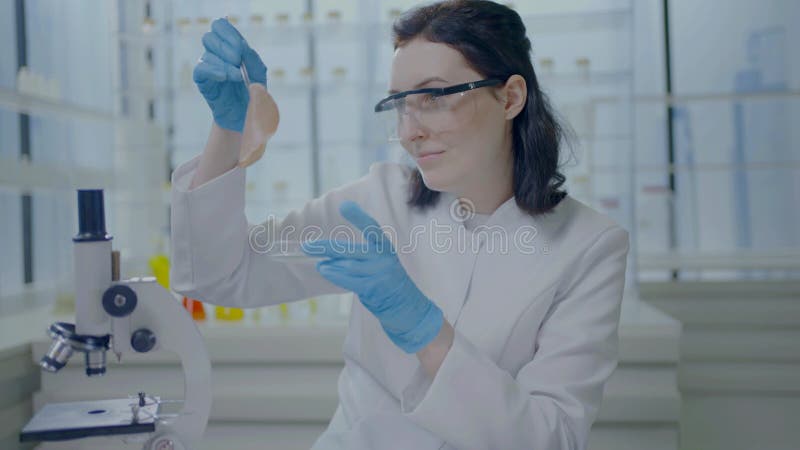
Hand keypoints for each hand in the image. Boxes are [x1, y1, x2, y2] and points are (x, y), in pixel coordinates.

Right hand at [193, 18, 266, 132]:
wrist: (247, 117)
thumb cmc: (253, 94)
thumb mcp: (259, 75)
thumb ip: (252, 58)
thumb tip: (242, 45)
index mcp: (230, 47)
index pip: (221, 27)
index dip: (228, 32)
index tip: (240, 46)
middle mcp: (217, 55)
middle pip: (210, 36)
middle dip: (226, 47)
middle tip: (238, 61)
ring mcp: (209, 67)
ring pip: (207, 53)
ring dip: (224, 62)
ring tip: (236, 76)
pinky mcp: (203, 82)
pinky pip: (201, 69)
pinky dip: (213, 71)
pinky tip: (225, 77)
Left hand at [301, 201, 443, 353]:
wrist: (409, 308)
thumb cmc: (388, 285)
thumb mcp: (378, 265)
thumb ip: (358, 259)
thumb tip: (327, 258)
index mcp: (385, 247)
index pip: (371, 228)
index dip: (358, 216)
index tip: (345, 206)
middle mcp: (383, 257)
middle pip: (348, 249)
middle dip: (325, 247)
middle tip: (306, 246)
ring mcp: (380, 272)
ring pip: (346, 266)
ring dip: (329, 265)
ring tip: (320, 265)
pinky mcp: (375, 287)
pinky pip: (348, 280)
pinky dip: (334, 274)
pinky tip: (325, 270)